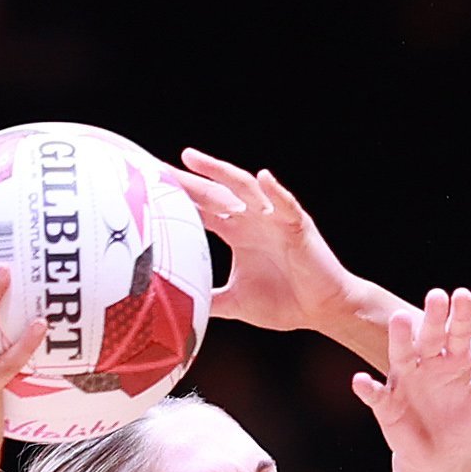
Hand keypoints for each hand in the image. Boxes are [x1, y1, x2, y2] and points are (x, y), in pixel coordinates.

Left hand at [166, 150, 364, 337]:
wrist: (322, 311)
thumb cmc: (285, 303)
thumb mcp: (235, 302)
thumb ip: (208, 299)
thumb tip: (176, 310)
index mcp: (237, 232)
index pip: (202, 209)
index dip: (178, 198)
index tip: (148, 188)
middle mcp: (253, 220)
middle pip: (215, 193)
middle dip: (188, 180)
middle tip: (156, 167)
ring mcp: (275, 220)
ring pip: (244, 189)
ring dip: (220, 173)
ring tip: (194, 160)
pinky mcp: (298, 227)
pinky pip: (287, 205)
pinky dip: (276, 192)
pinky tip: (262, 178)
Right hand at [351, 289, 470, 471]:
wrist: (446, 460)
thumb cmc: (469, 426)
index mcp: (454, 359)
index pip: (458, 331)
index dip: (460, 314)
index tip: (463, 295)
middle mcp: (427, 364)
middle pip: (429, 335)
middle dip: (432, 317)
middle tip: (436, 297)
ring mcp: (405, 382)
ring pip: (400, 355)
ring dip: (399, 338)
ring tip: (400, 320)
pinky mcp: (387, 405)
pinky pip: (375, 395)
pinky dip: (367, 388)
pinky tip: (362, 381)